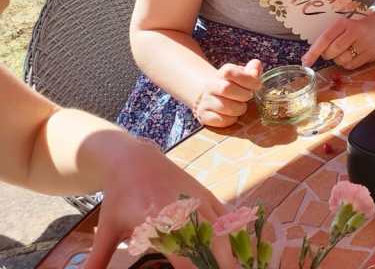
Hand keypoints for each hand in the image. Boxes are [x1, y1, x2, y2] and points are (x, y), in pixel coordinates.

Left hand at [84, 140, 236, 268]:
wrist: (134, 159)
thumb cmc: (119, 197)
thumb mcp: (106, 230)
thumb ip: (98, 260)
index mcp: (157, 220)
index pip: (183, 253)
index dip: (193, 268)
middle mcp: (183, 209)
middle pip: (211, 244)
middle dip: (218, 264)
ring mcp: (198, 200)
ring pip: (222, 231)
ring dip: (228, 253)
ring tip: (230, 268)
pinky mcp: (206, 194)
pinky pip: (226, 217)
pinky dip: (232, 235)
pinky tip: (235, 251)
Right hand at [193, 59, 261, 127]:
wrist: (215, 98)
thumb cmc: (236, 86)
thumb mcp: (245, 75)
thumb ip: (253, 70)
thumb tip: (255, 69)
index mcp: (222, 73)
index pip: (229, 71)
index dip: (247, 79)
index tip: (257, 85)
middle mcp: (210, 85)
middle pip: (225, 88)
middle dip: (243, 95)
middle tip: (248, 97)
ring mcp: (205, 101)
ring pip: (224, 106)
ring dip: (239, 109)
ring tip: (241, 106)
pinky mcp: (204, 116)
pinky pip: (221, 120)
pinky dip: (231, 120)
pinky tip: (233, 115)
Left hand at [302, 16, 374, 69]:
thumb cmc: (354, 29)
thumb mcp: (341, 28)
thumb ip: (327, 39)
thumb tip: (307, 58)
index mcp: (344, 23)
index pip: (325, 38)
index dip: (314, 51)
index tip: (305, 62)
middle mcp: (355, 31)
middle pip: (333, 51)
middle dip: (328, 55)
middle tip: (331, 52)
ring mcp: (365, 43)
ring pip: (342, 60)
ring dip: (339, 60)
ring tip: (345, 52)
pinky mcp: (371, 53)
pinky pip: (352, 66)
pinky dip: (348, 64)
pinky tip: (353, 56)